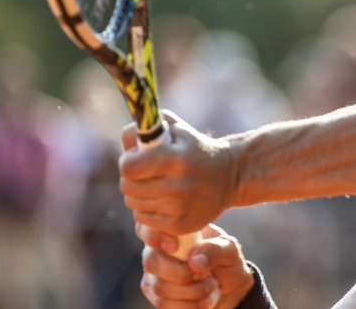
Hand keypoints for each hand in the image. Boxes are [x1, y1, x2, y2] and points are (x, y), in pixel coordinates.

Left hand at [119, 111, 239, 233]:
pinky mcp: (179, 226)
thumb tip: (126, 145)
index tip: (136, 158)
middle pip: (127, 186)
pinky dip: (146, 209)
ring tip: (155, 184)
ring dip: (137, 194)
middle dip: (131, 177)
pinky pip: (142, 219)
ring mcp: (179, 209)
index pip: (129, 167)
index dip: (128, 161)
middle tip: (145, 172)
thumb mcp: (175, 129)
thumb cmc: (194, 148)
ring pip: (133, 203)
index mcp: (176, 158)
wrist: (229, 177)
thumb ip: (145, 130)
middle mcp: (178, 186)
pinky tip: (162, 199)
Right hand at [138, 222, 255, 308]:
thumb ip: (214, 249)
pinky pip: (164, 304)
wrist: (229, 288)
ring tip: (211, 286)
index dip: (154, 236)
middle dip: (182, 274)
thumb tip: (194, 260)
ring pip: (160, 287)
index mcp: (171, 231)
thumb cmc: (225, 261)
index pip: (146, 228)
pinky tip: (204, 300)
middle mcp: (156, 251)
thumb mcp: (229, 249)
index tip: (174, 246)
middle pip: (152, 262)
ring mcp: (153, 275)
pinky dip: (188, 305)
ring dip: (191, 291)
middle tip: (207, 275)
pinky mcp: (155, 296)